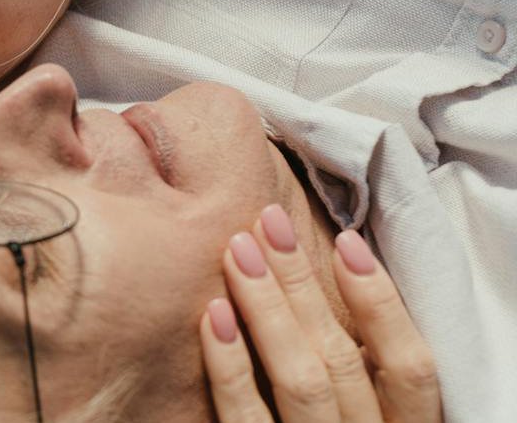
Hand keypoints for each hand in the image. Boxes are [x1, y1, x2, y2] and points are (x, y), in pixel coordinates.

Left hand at [201, 204, 441, 421]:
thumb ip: (356, 365)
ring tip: (237, 251)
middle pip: (344, 361)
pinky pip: (246, 421)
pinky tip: (212, 315)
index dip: (382, 302)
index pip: (413, 367)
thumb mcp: (362, 412)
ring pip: (302, 383)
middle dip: (302, 284)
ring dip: (267, 309)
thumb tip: (333, 270)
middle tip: (265, 223)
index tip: (345, 239)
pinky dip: (229, 366)